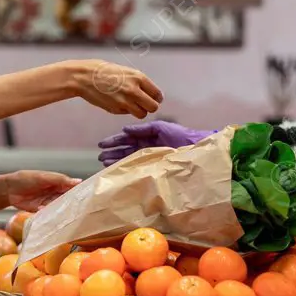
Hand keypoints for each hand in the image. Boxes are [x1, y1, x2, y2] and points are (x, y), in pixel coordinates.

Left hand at [0, 170, 82, 211]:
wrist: (8, 189)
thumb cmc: (26, 178)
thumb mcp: (43, 177)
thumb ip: (60, 179)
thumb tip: (79, 181)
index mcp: (58, 182)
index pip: (72, 187)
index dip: (80, 192)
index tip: (89, 198)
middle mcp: (55, 192)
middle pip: (68, 199)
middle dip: (72, 204)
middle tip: (80, 209)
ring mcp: (48, 202)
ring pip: (59, 207)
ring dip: (61, 210)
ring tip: (66, 213)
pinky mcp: (42, 210)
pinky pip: (50, 213)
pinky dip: (51, 214)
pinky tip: (50, 214)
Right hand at [66, 61, 163, 118]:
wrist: (83, 77)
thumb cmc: (103, 72)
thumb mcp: (124, 71)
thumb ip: (137, 82)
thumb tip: (147, 93)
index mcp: (139, 77)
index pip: (157, 94)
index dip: (155, 98)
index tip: (150, 98)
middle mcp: (134, 90)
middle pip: (153, 107)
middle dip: (149, 107)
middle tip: (142, 104)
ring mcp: (125, 101)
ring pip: (142, 114)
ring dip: (138, 111)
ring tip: (130, 105)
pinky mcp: (116, 109)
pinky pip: (127, 113)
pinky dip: (124, 110)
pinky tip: (116, 102)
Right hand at [97, 120, 216, 166]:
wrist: (195, 148)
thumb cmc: (180, 135)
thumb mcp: (160, 127)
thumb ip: (142, 128)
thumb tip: (124, 129)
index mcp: (147, 136)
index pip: (126, 138)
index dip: (114, 141)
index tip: (101, 144)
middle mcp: (146, 147)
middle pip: (125, 149)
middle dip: (112, 152)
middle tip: (99, 156)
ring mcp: (149, 157)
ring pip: (128, 158)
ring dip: (116, 159)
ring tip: (104, 162)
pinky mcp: (153, 165)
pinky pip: (136, 165)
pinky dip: (126, 166)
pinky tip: (117, 168)